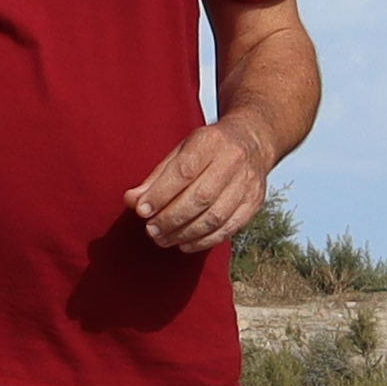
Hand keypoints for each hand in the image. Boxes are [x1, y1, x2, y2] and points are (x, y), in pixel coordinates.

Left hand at [126, 115, 278, 248]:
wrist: (251, 142)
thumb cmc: (207, 148)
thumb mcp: (180, 151)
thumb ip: (157, 176)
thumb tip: (132, 201)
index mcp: (211, 142)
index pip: (184, 171)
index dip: (161, 194)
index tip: (141, 211)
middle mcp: (233, 161)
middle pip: (201, 197)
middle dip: (171, 218)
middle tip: (151, 230)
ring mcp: (247, 183)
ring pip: (215, 217)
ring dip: (184, 233)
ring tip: (163, 238)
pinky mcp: (254, 203)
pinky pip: (228, 228)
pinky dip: (203, 241)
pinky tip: (184, 243)